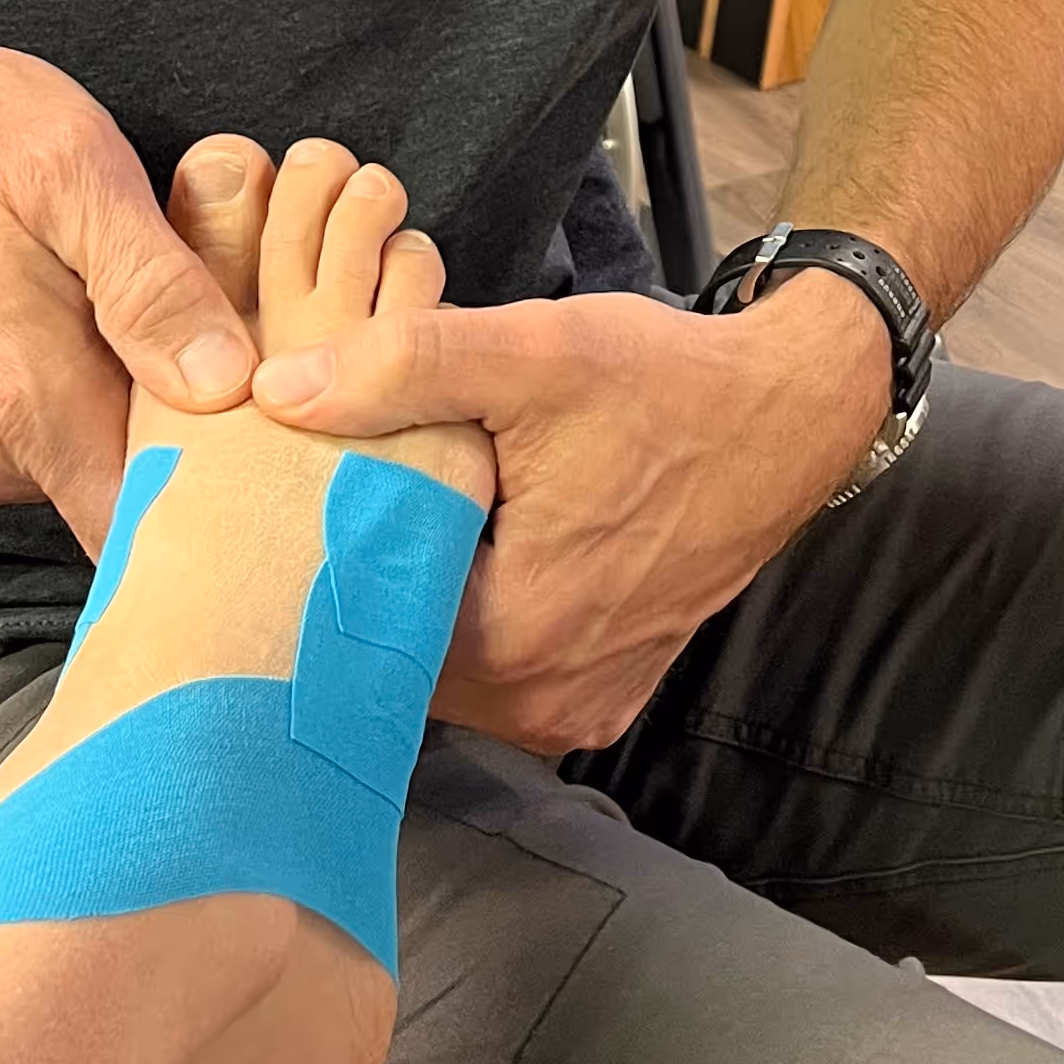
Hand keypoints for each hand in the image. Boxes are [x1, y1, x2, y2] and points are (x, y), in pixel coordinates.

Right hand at [0, 36, 259, 552]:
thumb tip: (225, 384)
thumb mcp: (78, 174)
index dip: (208, 501)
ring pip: (69, 472)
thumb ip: (153, 287)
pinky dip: (48, 409)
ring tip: (103, 318)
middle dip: (165, 433)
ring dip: (104, 412)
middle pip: (117, 495)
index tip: (248, 449)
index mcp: (27, 403)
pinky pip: (16, 457)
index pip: (139, 524)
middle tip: (179, 331)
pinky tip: (48, 333)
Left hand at [251, 271, 889, 750]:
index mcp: (512, 641)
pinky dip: (469, 615)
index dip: (317, 553)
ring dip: (413, 598)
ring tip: (394, 510)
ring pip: (441, 664)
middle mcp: (541, 702)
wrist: (785, 414)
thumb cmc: (665, 386)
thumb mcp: (533, 355)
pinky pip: (496, 671)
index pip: (356, 623)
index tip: (291, 494)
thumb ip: (401, 368)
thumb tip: (279, 390)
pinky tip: (463, 544)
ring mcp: (574, 708)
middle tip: (333, 491)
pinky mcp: (599, 694)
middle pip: (394, 652)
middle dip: (362, 576)